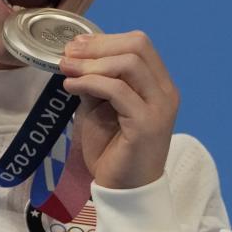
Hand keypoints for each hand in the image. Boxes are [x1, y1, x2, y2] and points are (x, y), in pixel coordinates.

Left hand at [59, 31, 178, 189]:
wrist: (125, 191)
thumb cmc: (113, 151)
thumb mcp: (101, 108)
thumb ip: (96, 83)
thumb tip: (76, 59)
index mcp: (158, 85)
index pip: (140, 44)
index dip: (105, 40)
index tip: (76, 46)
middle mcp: (165, 92)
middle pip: (138, 46)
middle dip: (98, 46)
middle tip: (68, 55)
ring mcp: (159, 107)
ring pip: (129, 64)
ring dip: (92, 64)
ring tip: (66, 70)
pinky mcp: (146, 124)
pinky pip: (118, 91)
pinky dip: (90, 83)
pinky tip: (70, 87)